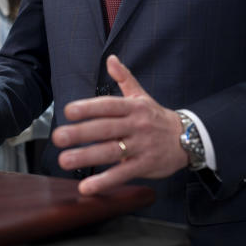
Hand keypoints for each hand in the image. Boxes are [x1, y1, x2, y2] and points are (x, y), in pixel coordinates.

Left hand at [52, 55, 187, 195]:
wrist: (188, 139)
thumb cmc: (157, 117)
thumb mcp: (142, 96)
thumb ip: (124, 77)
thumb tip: (111, 59)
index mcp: (134, 107)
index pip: (108, 106)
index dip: (88, 108)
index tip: (68, 111)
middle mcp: (136, 125)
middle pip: (106, 128)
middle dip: (80, 133)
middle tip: (58, 137)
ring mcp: (141, 146)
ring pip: (111, 151)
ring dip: (87, 157)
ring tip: (64, 160)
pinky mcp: (145, 166)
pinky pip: (123, 174)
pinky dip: (105, 181)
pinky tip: (87, 187)